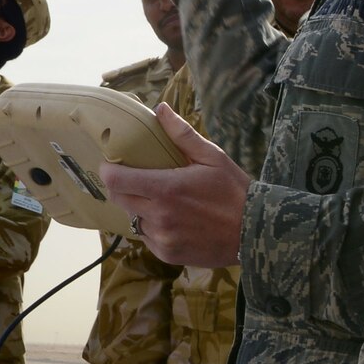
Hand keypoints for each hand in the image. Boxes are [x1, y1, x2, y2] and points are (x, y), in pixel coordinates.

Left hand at [101, 107, 247, 266]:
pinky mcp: (168, 254)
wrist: (255, 232)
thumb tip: (160, 109)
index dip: (108, 171)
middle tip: (133, 178)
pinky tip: (171, 220)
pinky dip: (153, 227)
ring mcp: (162, 238)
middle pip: (119, 199)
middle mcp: (159, 216)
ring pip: (133, 219)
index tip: (111, 164)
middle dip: (121, 187)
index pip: (116, 181)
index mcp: (166, 189)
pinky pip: (147, 237)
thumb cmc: (234, 190)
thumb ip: (182, 134)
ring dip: (139, 208)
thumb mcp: (212, 157)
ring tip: (158, 200)